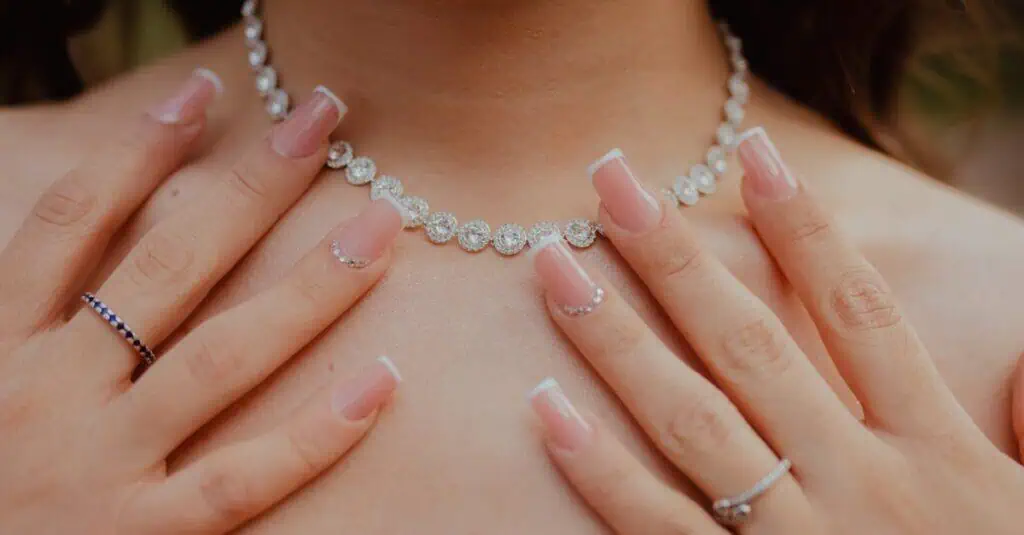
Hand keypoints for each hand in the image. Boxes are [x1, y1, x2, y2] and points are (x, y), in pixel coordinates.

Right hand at [0, 70, 403, 534]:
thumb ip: (29, 316)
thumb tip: (89, 256)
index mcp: (0, 348)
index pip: (74, 224)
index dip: (138, 150)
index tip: (204, 94)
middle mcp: (51, 393)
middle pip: (167, 268)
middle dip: (249, 190)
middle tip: (321, 124)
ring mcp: (98, 467)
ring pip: (220, 358)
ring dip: (308, 287)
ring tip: (378, 229)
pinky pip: (240, 480)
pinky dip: (313, 434)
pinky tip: (380, 382)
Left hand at [525, 129, 1023, 533]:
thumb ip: (1017, 425)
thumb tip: (1007, 361)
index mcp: (942, 454)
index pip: (860, 314)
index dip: (805, 229)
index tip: (750, 153)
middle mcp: (864, 486)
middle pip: (751, 346)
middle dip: (676, 257)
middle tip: (609, 180)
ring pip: (695, 422)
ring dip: (617, 340)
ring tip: (554, 265)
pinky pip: (661, 532)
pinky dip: (603, 472)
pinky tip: (546, 409)